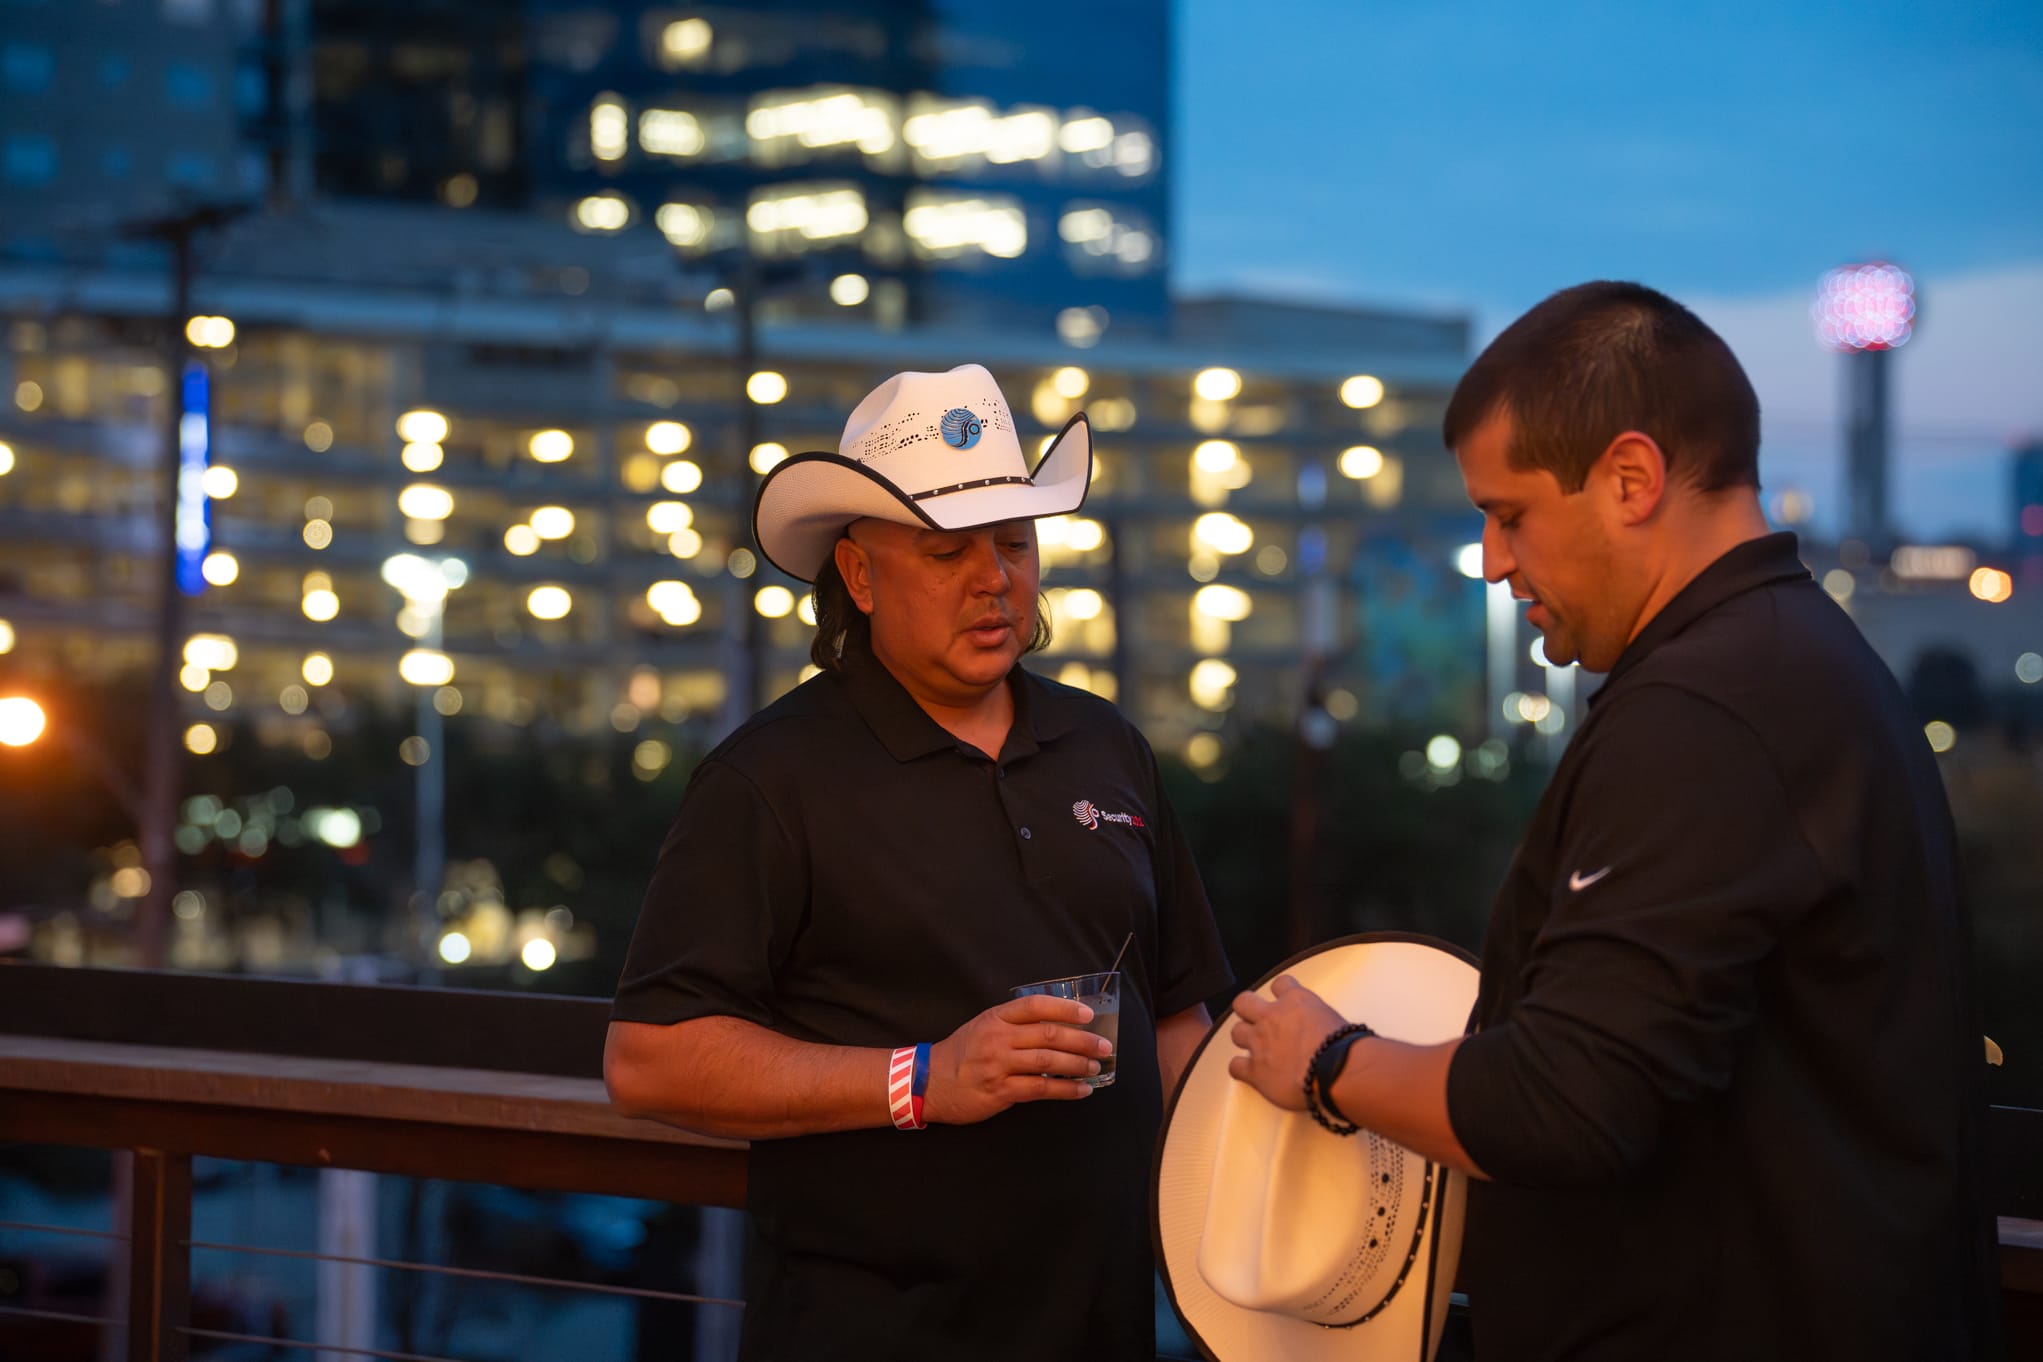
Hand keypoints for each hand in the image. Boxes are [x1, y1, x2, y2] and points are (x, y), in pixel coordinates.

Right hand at [923, 994, 1110, 1124]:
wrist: (929, 1082)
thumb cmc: (962, 1054)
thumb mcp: (983, 1027)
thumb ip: (1014, 1025)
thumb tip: (1059, 1029)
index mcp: (995, 1018)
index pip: (1035, 1006)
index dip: (1065, 1008)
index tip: (1088, 1014)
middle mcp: (998, 1038)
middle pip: (1048, 1034)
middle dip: (1082, 1040)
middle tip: (1104, 1046)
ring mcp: (998, 1065)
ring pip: (1047, 1062)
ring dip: (1078, 1065)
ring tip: (1095, 1067)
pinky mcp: (1000, 1091)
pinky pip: (1040, 1089)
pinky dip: (1065, 1089)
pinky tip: (1081, 1090)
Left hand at [1226, 975, 1346, 1111]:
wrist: (1337, 1070)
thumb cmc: (1345, 1047)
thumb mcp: (1335, 1019)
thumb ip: (1320, 1018)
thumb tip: (1324, 1029)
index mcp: (1296, 1000)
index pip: (1280, 984)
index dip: (1280, 992)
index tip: (1283, 999)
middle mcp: (1272, 1017)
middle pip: (1243, 1002)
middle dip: (1248, 1010)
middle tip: (1257, 1020)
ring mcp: (1260, 1043)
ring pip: (1236, 1032)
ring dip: (1245, 1039)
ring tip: (1256, 1047)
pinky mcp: (1256, 1070)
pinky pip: (1235, 1066)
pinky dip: (1240, 1069)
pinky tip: (1248, 1072)